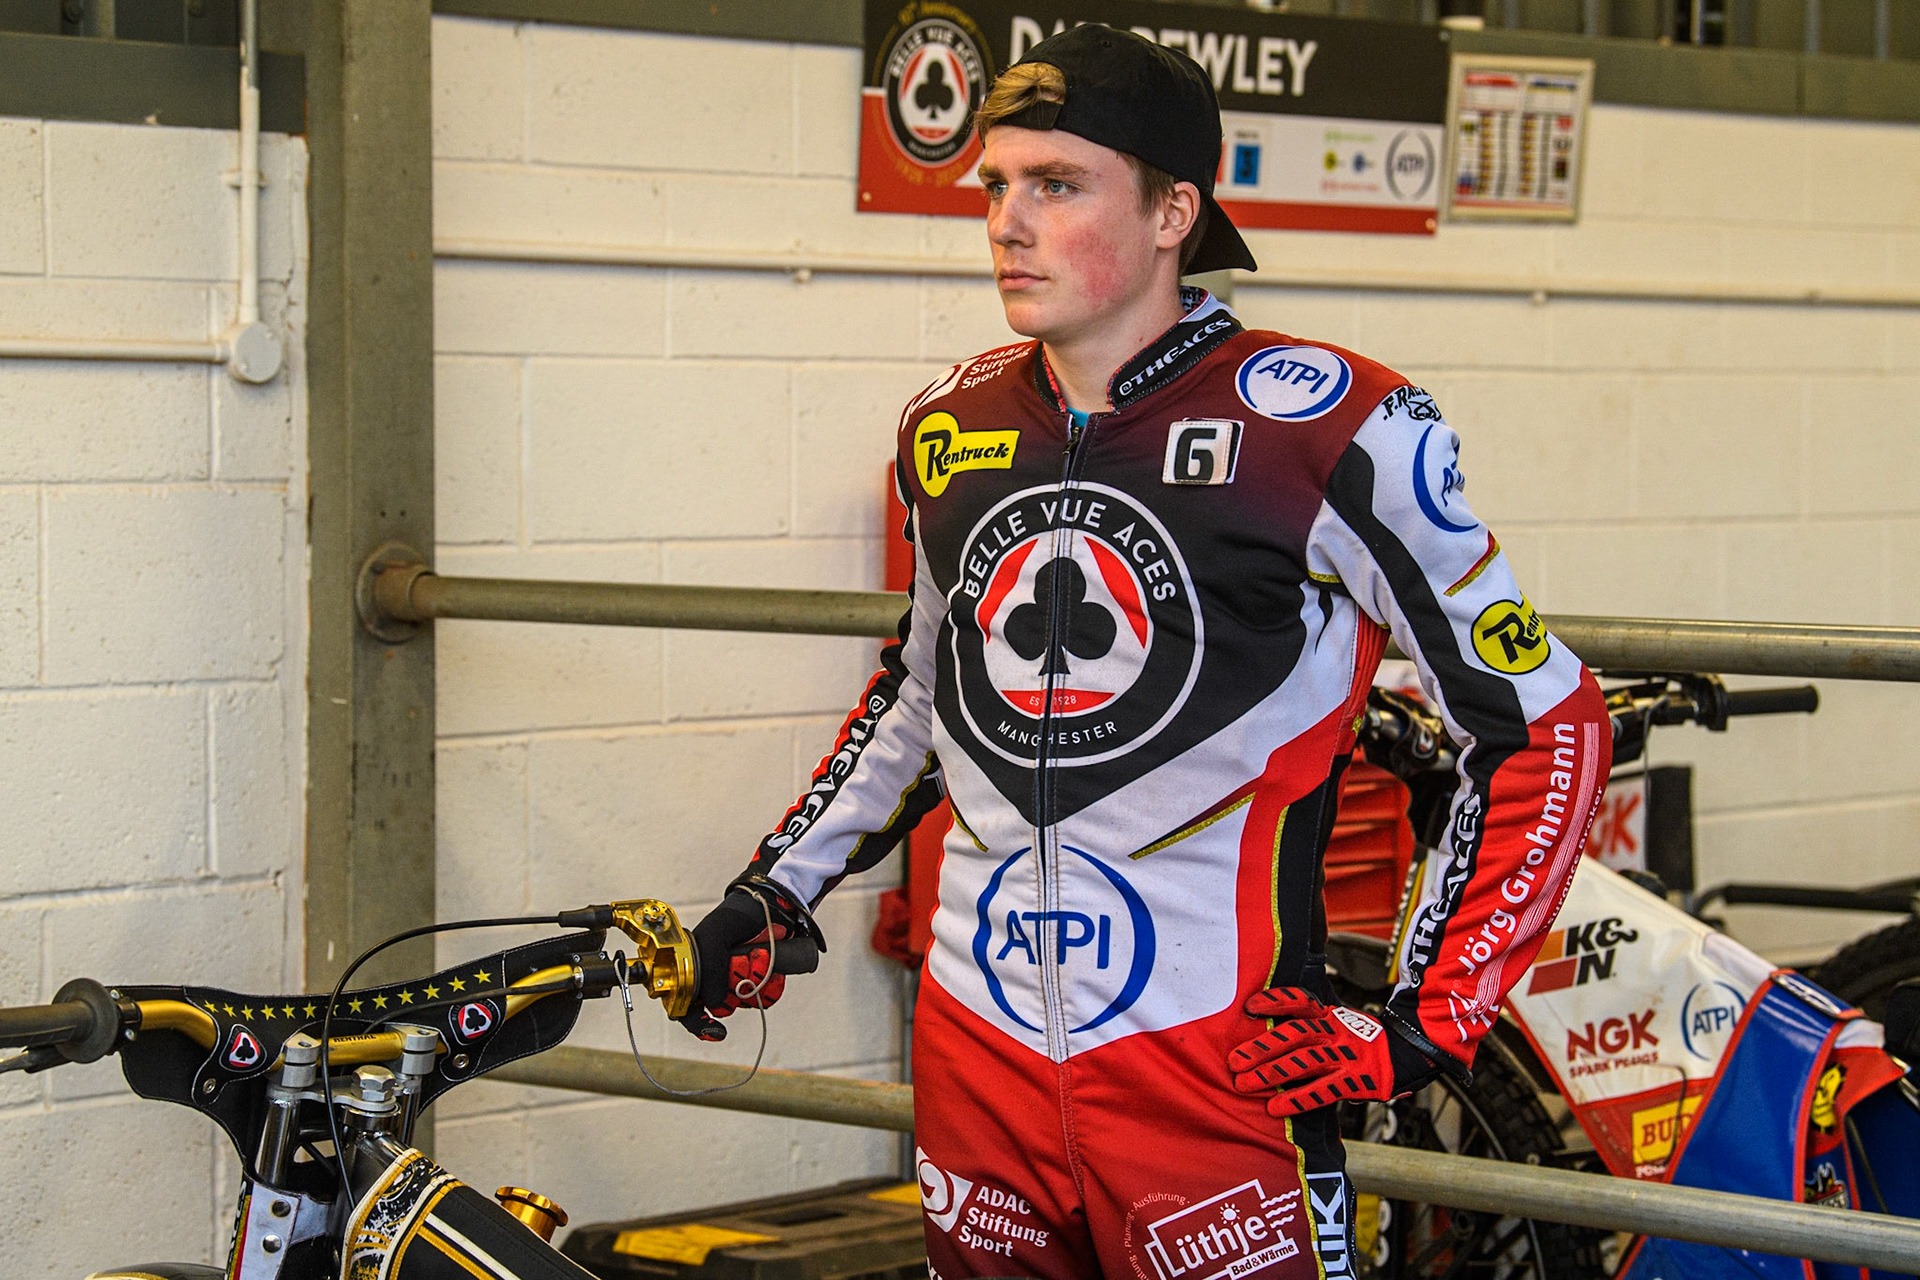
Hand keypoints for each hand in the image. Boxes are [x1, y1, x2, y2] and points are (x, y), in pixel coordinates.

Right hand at [673, 891, 790, 1042]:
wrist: (771, 906)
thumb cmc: (736, 917)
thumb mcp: (715, 935)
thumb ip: (709, 968)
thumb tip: (713, 1003)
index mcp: (692, 969)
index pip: (685, 1006)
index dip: (697, 1022)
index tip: (715, 1029)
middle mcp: (713, 979)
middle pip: (723, 1005)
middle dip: (738, 986)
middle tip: (746, 960)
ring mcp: (738, 981)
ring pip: (746, 1001)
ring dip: (758, 980)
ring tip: (761, 954)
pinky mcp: (760, 982)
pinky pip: (766, 996)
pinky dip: (773, 983)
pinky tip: (772, 963)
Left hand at [1228, 987, 1438, 1116]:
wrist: (1411, 1053)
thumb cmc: (1366, 1041)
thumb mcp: (1341, 1023)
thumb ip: (1312, 1026)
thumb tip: (1271, 1031)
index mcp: (1331, 1015)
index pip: (1300, 1002)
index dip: (1275, 1002)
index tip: (1250, 1007)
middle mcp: (1337, 1031)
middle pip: (1295, 1035)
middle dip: (1262, 1048)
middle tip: (1234, 1061)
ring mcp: (1347, 1055)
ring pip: (1303, 1062)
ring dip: (1271, 1073)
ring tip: (1244, 1084)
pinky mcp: (1356, 1079)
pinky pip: (1322, 1090)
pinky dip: (1297, 1099)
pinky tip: (1275, 1108)